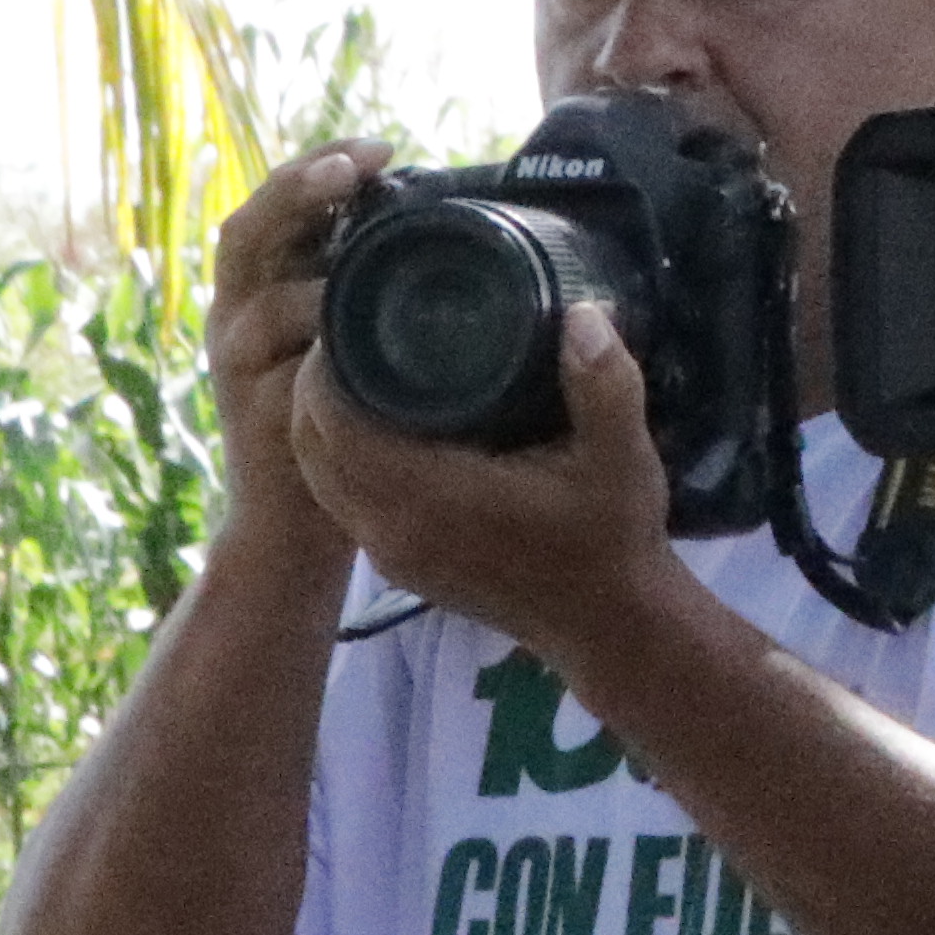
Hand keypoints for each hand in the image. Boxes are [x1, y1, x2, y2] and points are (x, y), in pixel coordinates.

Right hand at [197, 139, 385, 574]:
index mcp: (257, 286)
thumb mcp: (344, 331)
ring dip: (320, 274)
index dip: (316, 166)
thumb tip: (436, 212)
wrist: (296, 520)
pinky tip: (366, 334)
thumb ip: (362, 279)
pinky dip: (323, 347)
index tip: (379, 146)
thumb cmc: (341, 414)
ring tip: (374, 255)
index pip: (273, 204)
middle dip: (299, 190)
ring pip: (264, 299)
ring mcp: (236, 365)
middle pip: (246, 232)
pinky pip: (286, 368)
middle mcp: (233, 316)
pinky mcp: (253, 413)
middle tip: (358, 166)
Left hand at [287, 294, 704, 670]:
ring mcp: (387, 552)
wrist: (606, 622)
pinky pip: (339, 499)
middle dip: (315, 388)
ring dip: (322, 423)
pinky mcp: (394, 564)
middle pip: (311, 445)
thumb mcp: (622, 457)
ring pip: (318, 475)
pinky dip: (338, 458)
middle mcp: (391, 528)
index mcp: (429, 497)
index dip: (325, 370)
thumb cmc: (612, 537)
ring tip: (353, 368)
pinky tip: (370, 422)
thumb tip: (581, 313)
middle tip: (345, 334)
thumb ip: (603, 384)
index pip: (335, 425)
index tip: (346, 320)